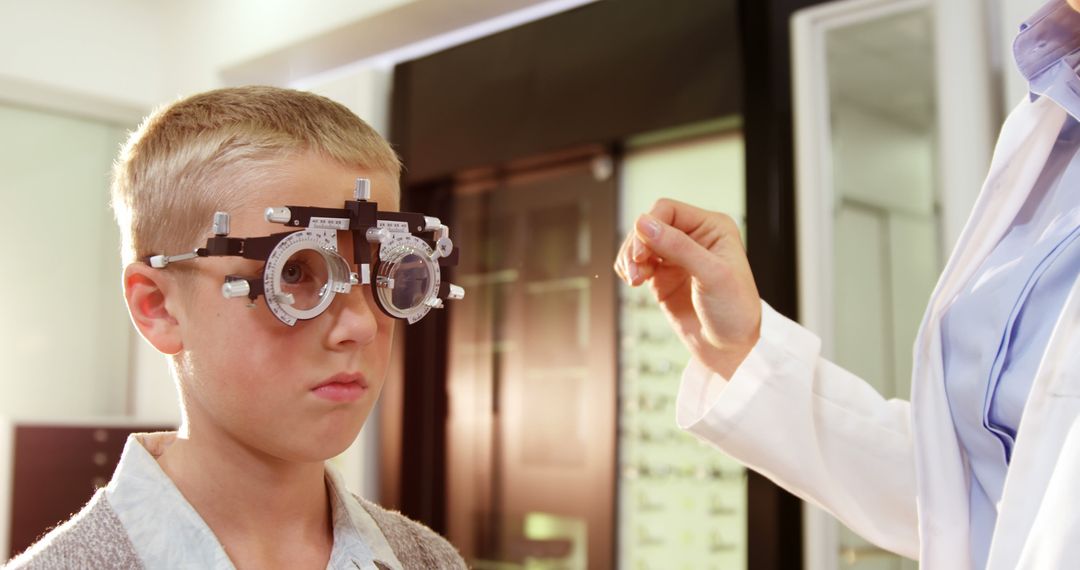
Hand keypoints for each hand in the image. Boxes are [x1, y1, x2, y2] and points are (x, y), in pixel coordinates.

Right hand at [614, 199, 761, 377]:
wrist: (730, 349)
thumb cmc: (734, 311)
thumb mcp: (712, 274)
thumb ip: (678, 246)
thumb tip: (643, 223)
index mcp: (712, 227)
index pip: (667, 210)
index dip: (649, 226)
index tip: (641, 254)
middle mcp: (693, 237)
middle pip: (648, 224)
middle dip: (636, 246)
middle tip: (635, 271)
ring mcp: (676, 256)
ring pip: (638, 243)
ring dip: (629, 258)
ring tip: (634, 280)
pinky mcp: (662, 275)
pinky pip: (636, 262)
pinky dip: (628, 269)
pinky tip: (634, 281)